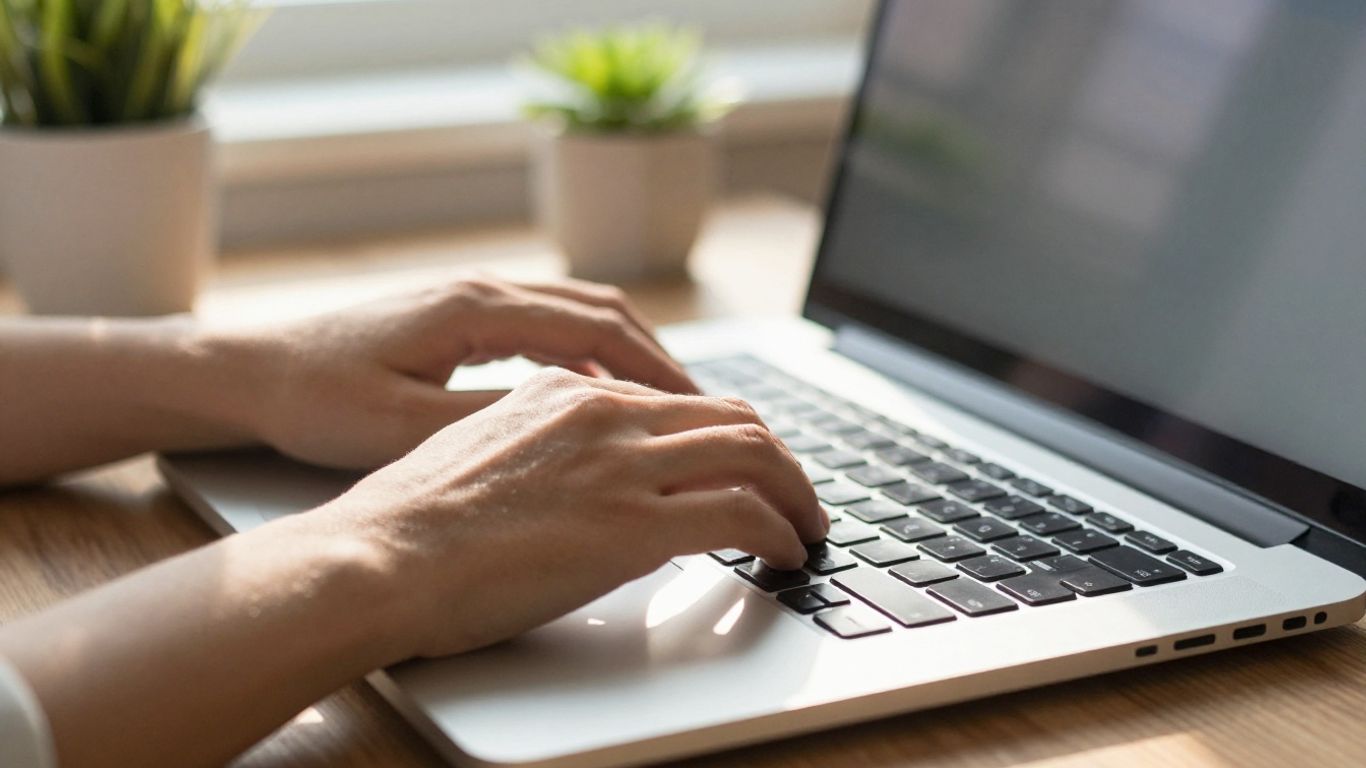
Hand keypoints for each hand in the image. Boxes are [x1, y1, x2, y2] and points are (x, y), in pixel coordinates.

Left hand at [242, 277, 697, 468]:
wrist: (250, 370)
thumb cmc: (317, 400)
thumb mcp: (407, 425)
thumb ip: (494, 421)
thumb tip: (578, 426)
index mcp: (477, 308)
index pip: (595, 329)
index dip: (654, 368)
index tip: (697, 407)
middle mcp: (483, 290)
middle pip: (599, 310)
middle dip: (655, 356)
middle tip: (699, 408)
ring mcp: (471, 298)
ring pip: (576, 313)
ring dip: (624, 355)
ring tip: (663, 405)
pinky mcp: (458, 316)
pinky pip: (545, 328)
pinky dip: (585, 357)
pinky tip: (593, 399)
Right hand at [319, 368, 828, 658]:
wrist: (378, 557)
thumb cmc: (410, 524)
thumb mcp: (483, 455)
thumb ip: (544, 451)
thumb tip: (585, 482)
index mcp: (564, 393)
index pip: (676, 401)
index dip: (725, 436)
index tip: (744, 466)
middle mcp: (601, 413)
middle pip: (731, 416)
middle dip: (778, 457)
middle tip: (796, 494)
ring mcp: (620, 463)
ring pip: (753, 453)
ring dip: (795, 491)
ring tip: (807, 524)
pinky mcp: (633, 523)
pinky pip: (742, 514)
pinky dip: (780, 531)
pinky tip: (786, 553)